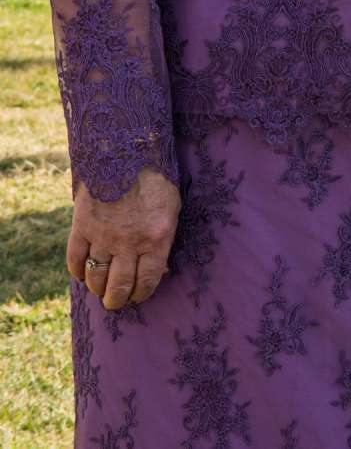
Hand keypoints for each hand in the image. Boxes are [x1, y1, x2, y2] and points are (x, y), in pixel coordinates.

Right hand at [66, 169, 179, 310]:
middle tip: (116, 302)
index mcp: (156, 238)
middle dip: (117, 299)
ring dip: (98, 288)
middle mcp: (129, 242)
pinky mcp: (81, 227)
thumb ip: (163, 239)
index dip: (141, 294)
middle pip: (119, 285)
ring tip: (101, 291)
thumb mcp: (171, 209)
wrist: (125, 153)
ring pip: (96, 276)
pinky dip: (77, 272)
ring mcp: (103, 235)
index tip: (138, 298)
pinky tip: (83, 275)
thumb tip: (159, 269)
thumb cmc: (156, 181)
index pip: (147, 281)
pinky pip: (75, 260)